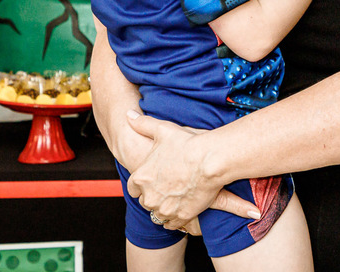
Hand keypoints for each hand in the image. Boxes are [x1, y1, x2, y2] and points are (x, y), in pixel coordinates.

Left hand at [125, 111, 259, 229]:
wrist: (211, 161)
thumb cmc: (188, 144)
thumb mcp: (163, 130)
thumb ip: (143, 124)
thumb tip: (129, 116)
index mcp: (141, 177)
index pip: (133, 188)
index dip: (143, 184)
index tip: (152, 181)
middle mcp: (149, 196)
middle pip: (146, 202)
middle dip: (155, 196)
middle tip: (168, 188)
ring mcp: (165, 208)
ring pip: (158, 214)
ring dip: (165, 208)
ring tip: (176, 198)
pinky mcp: (181, 216)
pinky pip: (172, 224)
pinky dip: (176, 218)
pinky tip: (183, 209)